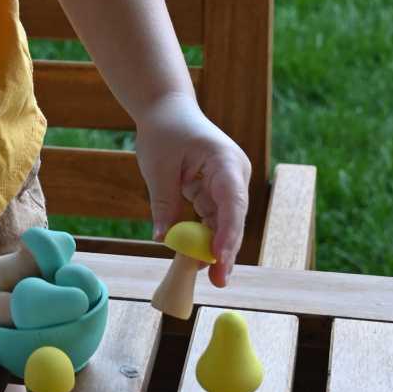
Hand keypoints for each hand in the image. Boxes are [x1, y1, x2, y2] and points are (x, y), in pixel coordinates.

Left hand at [134, 92, 250, 284]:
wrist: (167, 109)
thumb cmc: (163, 132)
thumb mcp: (158, 168)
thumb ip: (165, 204)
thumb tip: (165, 240)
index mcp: (225, 161)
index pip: (232, 203)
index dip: (228, 234)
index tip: (220, 260)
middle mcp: (234, 175)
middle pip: (233, 219)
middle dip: (225, 251)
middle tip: (218, 282)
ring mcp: (229, 184)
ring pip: (224, 223)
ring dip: (213, 248)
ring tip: (202, 275)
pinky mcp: (218, 191)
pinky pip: (213, 219)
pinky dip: (204, 237)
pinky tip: (195, 259)